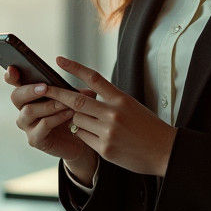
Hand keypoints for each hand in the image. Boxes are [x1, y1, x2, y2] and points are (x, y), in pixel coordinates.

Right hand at [6, 66, 97, 179]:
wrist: (80, 141)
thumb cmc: (73, 115)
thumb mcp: (72, 97)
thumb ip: (69, 87)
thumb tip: (75, 72)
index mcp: (29, 95)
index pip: (14, 82)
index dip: (11, 75)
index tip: (12, 68)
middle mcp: (23, 109)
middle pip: (16, 96)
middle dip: (30, 90)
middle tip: (45, 87)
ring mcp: (27, 125)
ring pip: (29, 111)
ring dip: (49, 105)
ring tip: (66, 103)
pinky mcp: (35, 139)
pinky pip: (42, 126)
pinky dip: (56, 118)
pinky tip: (69, 114)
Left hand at [29, 56, 176, 177]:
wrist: (164, 151)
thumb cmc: (148, 127)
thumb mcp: (132, 106)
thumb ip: (110, 100)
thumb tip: (84, 97)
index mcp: (121, 99)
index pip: (93, 78)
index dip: (74, 67)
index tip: (59, 60)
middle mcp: (113, 113)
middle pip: (76, 100)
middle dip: (58, 95)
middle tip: (45, 90)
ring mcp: (108, 131)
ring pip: (77, 120)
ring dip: (75, 118)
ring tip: (89, 122)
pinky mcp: (104, 148)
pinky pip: (83, 137)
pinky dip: (83, 134)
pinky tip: (97, 136)